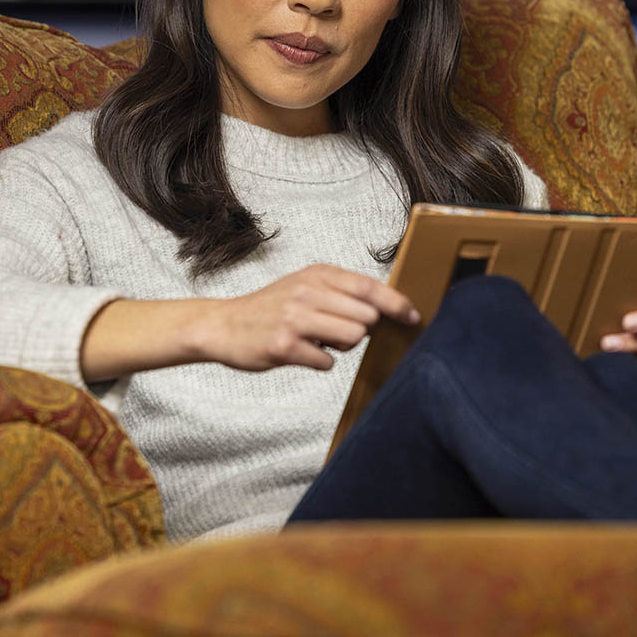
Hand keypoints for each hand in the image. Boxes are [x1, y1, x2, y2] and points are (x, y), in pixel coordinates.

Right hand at [202, 264, 419, 371]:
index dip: (396, 303)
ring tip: (317, 340)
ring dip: (340, 346)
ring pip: (351, 338)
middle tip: (332, 330)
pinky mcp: (283, 346)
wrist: (223, 325)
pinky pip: (326, 361)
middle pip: (366, 317)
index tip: (413, 316)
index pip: (369, 287)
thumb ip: (340, 292)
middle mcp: (306, 292)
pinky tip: (300, 352)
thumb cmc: (270, 308)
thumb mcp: (304, 285)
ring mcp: (294, 319)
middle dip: (359, 330)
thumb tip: (386, 307)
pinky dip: (319, 361)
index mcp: (316, 275)